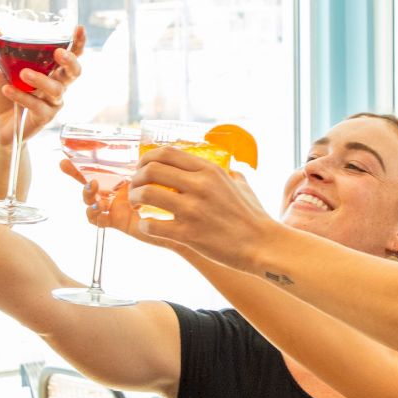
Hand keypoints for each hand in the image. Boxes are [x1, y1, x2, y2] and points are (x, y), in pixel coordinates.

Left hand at [0, 24, 83, 146]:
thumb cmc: (6, 92)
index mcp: (52, 70)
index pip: (71, 55)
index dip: (78, 43)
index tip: (79, 28)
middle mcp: (57, 85)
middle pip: (74, 73)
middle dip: (70, 61)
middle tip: (58, 53)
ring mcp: (53, 103)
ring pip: (56, 90)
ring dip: (40, 79)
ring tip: (22, 74)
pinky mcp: (44, 118)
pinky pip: (37, 106)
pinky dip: (22, 96)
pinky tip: (6, 90)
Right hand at [60, 161, 190, 257]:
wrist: (185, 220)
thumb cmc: (177, 196)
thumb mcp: (164, 173)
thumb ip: (155, 162)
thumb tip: (148, 142)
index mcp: (125, 177)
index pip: (100, 167)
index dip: (82, 162)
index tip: (65, 156)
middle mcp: (117, 191)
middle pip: (90, 182)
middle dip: (76, 175)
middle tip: (70, 168)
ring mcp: (116, 207)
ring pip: (91, 201)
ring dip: (86, 194)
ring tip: (92, 188)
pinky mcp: (118, 221)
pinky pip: (98, 219)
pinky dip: (93, 215)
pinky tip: (97, 209)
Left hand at [127, 146, 277, 271]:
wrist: (262, 245)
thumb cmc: (253, 216)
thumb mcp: (240, 184)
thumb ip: (226, 173)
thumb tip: (222, 169)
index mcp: (209, 170)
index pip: (166, 153)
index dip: (146, 158)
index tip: (142, 167)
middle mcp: (199, 185)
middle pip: (151, 169)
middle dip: (136, 178)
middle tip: (135, 188)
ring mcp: (193, 210)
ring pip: (146, 194)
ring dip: (135, 198)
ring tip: (137, 205)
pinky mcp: (189, 234)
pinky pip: (152, 225)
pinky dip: (145, 225)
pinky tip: (149, 226)